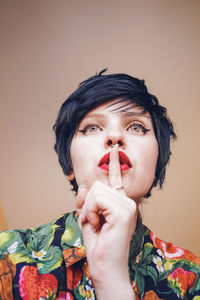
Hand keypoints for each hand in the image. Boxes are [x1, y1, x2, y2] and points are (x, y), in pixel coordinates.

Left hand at [76, 146, 136, 298]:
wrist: (104, 266)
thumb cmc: (98, 244)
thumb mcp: (87, 218)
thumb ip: (86, 201)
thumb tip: (84, 186)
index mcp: (121, 203)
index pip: (116, 180)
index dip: (114, 164)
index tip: (113, 150)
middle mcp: (127, 201)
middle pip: (97, 186)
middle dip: (88, 205)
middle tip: (94, 223)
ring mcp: (127, 206)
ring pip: (96, 191)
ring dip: (88, 210)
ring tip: (97, 225)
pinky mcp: (123, 211)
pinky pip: (97, 199)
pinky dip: (91, 212)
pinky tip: (99, 225)